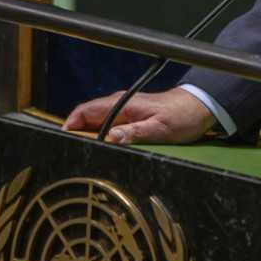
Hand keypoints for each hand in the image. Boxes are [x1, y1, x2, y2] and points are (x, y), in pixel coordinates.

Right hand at [60, 87, 214, 144]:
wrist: (199, 106)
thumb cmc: (181, 115)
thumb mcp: (159, 128)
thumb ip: (135, 133)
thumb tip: (110, 138)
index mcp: (122, 105)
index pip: (85, 111)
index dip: (69, 125)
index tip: (61, 140)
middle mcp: (119, 106)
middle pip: (87, 119)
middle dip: (75, 134)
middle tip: (70, 153)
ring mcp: (124, 111)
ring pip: (96, 123)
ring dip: (88, 136)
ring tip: (82, 155)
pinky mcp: (131, 118)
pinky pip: (108, 127)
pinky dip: (100, 137)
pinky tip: (102, 150)